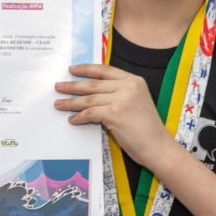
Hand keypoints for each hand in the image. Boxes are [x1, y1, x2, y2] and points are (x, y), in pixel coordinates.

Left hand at [54, 64, 174, 167]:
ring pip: (89, 99)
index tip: (72, 70)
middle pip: (93, 83)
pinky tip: (72, 120)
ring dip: (71, 102)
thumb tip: (90, 94)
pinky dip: (79, 117)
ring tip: (58, 103)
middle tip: (58, 87)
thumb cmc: (146, 128)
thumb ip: (118, 93)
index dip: (86, 69)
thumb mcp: (136, 102)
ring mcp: (122, 99)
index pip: (105, 70)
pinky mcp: (115, 113)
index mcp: (134, 80)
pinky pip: (90, 113)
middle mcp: (128, 86)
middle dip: (73, 86)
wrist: (157, 146)